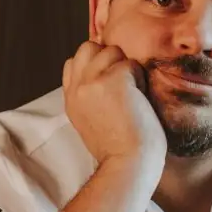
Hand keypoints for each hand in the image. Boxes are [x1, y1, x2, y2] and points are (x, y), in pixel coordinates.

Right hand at [62, 41, 166, 169]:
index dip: (94, 66)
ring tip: (133, 94)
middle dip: (109, 59)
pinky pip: (132, 63)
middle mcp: (77, 87)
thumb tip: (103, 76)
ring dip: (127, 68)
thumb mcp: (89, 120)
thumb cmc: (119, 149)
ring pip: (112, 51)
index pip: (73, 62)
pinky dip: (140, 78)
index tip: (109, 85)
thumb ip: (88, 96)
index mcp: (70, 98)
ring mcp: (93, 81)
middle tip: (123, 86)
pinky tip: (140, 100)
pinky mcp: (114, 80)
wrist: (128, 163)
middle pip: (89, 48)